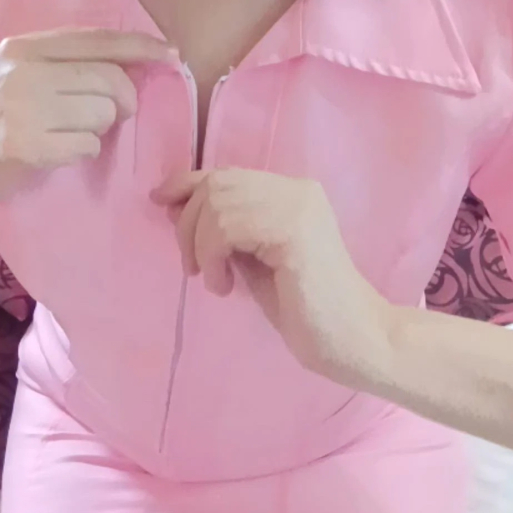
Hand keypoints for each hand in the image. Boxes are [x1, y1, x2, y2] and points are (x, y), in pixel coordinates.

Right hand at [0, 28, 176, 204]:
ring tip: (69, 133)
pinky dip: (82, 152)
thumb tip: (133, 61)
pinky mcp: (29, 146)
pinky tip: (58, 151)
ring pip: (103, 114)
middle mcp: (25, 71)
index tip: (170, 53)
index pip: (96, 40)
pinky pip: (88, 146)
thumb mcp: (20, 73)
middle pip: (110, 79)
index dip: (139, 46)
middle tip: (115, 114)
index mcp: (25, 48)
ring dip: (98, 130)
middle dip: (123, 100)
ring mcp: (25, 108)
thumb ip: (66, 63)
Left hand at [153, 168, 389, 379]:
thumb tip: (173, 205)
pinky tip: (226, 286)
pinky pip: (227, 226)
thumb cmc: (304, 309)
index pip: (226, 173)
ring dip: (201, 247)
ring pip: (216, 204)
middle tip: (195, 268)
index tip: (159, 201)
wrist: (353, 339)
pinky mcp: (293, 229)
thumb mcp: (253, 260)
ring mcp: (297, 205)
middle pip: (215, 184)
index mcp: (291, 193)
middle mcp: (296, 189)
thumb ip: (225, 231)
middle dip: (188, 226)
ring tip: (218, 282)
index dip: (185, 182)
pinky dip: (213, 257)